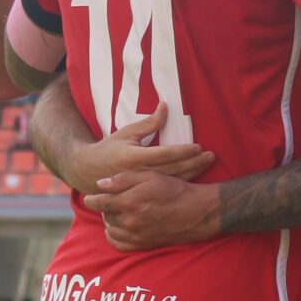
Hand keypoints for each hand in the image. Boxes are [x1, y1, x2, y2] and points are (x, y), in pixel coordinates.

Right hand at [65, 103, 214, 192]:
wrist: (89, 174)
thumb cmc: (109, 149)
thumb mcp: (126, 133)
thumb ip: (148, 123)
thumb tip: (165, 106)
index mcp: (133, 158)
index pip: (163, 154)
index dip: (182, 151)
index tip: (198, 146)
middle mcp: (139, 174)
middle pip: (172, 169)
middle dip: (194, 163)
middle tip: (211, 156)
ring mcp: (141, 187)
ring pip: (172, 181)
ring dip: (193, 173)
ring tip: (207, 164)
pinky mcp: (143, 194)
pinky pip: (166, 190)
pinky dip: (182, 184)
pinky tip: (196, 178)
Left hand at [86, 170, 220, 250]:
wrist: (196, 212)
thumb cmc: (174, 190)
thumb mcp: (150, 176)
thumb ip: (123, 179)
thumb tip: (100, 184)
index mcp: (129, 202)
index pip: (99, 203)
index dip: (92, 199)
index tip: (90, 197)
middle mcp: (130, 222)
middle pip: (105, 216)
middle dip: (105, 208)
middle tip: (111, 201)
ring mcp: (136, 235)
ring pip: (111, 230)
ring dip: (110, 221)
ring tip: (117, 213)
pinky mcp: (143, 245)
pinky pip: (119, 244)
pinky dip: (115, 236)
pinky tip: (119, 228)